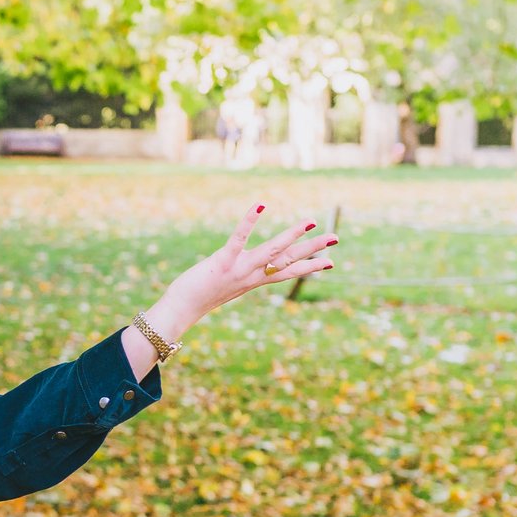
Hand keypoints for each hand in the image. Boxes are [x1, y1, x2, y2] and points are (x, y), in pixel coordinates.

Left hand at [147, 202, 335, 335]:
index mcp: (253, 280)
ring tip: (310, 221)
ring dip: (292, 235)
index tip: (331, 262)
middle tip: (335, 238)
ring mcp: (239, 269)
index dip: (309, 267)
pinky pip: (238, 239)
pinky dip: (249, 222)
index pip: (287, 273)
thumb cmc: (199, 296)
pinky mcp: (222, 261)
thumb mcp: (226, 286)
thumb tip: (247, 273)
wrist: (181, 310)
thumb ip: (239, 277)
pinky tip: (260, 206)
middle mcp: (251, 276)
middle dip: (312, 249)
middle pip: (287, 261)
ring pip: (271, 251)